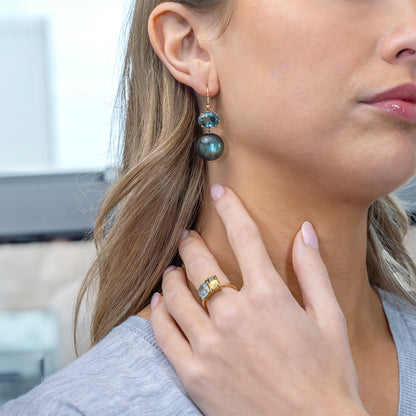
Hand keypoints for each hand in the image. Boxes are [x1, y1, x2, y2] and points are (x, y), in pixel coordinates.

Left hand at [150, 184, 368, 415]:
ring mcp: (210, 346)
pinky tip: (161, 301)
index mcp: (269, 298)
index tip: (219, 192)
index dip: (231, 208)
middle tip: (187, 236)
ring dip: (172, 274)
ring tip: (173, 268)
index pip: (245, 237)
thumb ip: (313, 271)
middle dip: (191, 243)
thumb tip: (304, 231)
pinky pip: (165, 333)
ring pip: (176, 294)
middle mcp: (235, 316)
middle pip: (201, 264)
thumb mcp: (330, 319)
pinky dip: (159, 311)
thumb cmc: (326, 375)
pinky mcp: (194, 374)